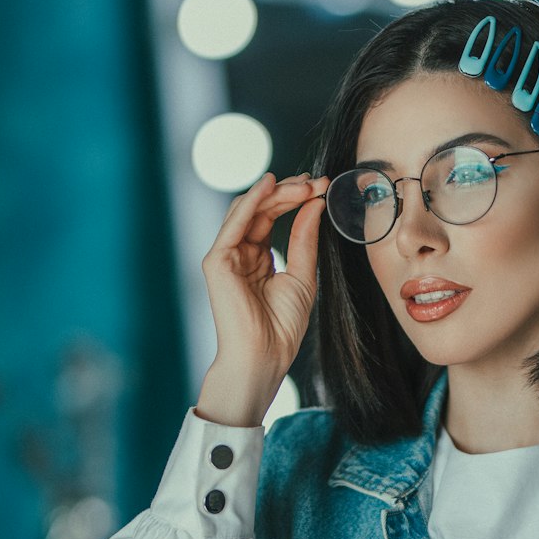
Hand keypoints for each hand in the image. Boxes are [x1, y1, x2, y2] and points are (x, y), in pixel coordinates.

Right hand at [198, 172, 330, 426]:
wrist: (265, 356)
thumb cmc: (282, 327)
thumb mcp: (303, 276)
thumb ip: (304, 239)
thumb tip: (314, 204)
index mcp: (258, 259)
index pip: (273, 217)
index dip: (296, 199)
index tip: (321, 188)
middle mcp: (240, 253)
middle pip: (261, 209)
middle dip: (289, 192)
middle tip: (315, 182)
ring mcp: (226, 256)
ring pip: (248, 211)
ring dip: (275, 193)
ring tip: (302, 184)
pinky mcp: (217, 261)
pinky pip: (234, 224)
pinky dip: (252, 203)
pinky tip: (270, 187)